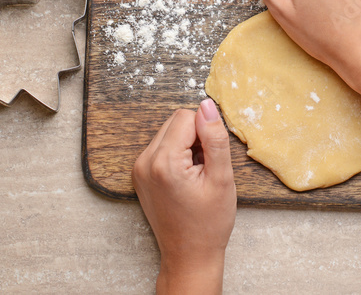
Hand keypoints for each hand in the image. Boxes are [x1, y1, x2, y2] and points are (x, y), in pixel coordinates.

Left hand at [132, 99, 236, 294]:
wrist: (189, 256)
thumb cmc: (208, 224)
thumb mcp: (221, 178)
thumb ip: (215, 138)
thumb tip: (207, 105)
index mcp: (163, 162)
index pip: (186, 116)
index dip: (206, 132)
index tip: (211, 158)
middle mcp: (144, 162)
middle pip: (175, 121)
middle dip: (195, 137)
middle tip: (205, 168)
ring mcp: (138, 168)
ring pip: (168, 132)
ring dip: (186, 145)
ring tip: (196, 175)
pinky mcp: (139, 173)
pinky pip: (160, 147)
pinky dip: (176, 155)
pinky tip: (186, 178)